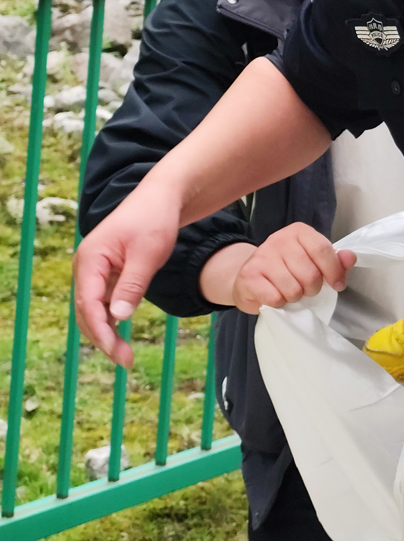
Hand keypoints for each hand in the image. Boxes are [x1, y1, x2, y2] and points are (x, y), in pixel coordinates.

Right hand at [74, 187, 182, 367]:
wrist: (162, 199)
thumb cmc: (154, 220)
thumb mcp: (148, 253)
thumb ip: (132, 284)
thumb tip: (118, 317)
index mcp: (89, 260)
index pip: (88, 304)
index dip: (101, 331)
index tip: (116, 352)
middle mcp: (86, 267)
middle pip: (87, 311)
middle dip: (103, 338)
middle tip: (124, 361)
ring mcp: (94, 271)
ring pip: (94, 310)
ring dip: (106, 332)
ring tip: (124, 355)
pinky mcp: (106, 273)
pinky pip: (103, 302)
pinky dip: (111, 319)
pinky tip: (122, 336)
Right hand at [227, 223, 355, 314]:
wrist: (249, 277)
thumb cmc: (286, 269)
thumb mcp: (313, 260)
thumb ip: (335, 260)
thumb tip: (350, 257)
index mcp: (299, 232)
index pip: (323, 250)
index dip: (334, 272)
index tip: (337, 285)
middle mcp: (279, 239)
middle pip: (310, 274)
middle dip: (312, 289)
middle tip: (306, 289)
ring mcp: (262, 256)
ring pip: (293, 289)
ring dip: (295, 297)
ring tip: (289, 291)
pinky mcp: (248, 276)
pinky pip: (275, 298)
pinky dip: (279, 303)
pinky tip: (274, 294)